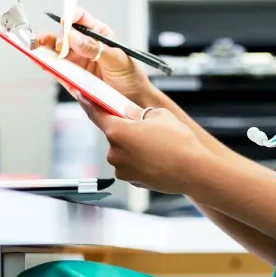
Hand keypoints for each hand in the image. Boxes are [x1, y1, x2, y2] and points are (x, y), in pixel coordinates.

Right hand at [35, 6, 154, 103]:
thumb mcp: (117, 59)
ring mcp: (76, 61)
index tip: (66, 21)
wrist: (133, 101)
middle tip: (59, 44)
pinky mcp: (70, 77)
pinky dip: (44, 64)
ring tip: (36, 46)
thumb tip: (74, 36)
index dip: (71, 16)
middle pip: (64, 35)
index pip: (81, 19)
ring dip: (44, 47)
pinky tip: (38, 60)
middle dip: (58, 36)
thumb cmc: (131, 76)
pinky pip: (54, 69)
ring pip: (55, 51)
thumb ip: (95, 48)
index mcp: (99, 35)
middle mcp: (85, 46)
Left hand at [78, 96, 210, 194]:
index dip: (88, 104)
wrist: (193, 170)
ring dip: (134, 148)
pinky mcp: (130, 180)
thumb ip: (140, 113)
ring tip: (158, 147)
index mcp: (118, 131)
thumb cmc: (179, 142)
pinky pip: (131, 166)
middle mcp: (114, 151)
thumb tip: (131, 114)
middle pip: (115, 135)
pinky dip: (140, 162)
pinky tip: (158, 159)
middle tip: (149, 129)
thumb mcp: (161, 116)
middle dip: (127, 130)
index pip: (96, 114)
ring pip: (124, 151)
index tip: (82, 97)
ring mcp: (121, 168)